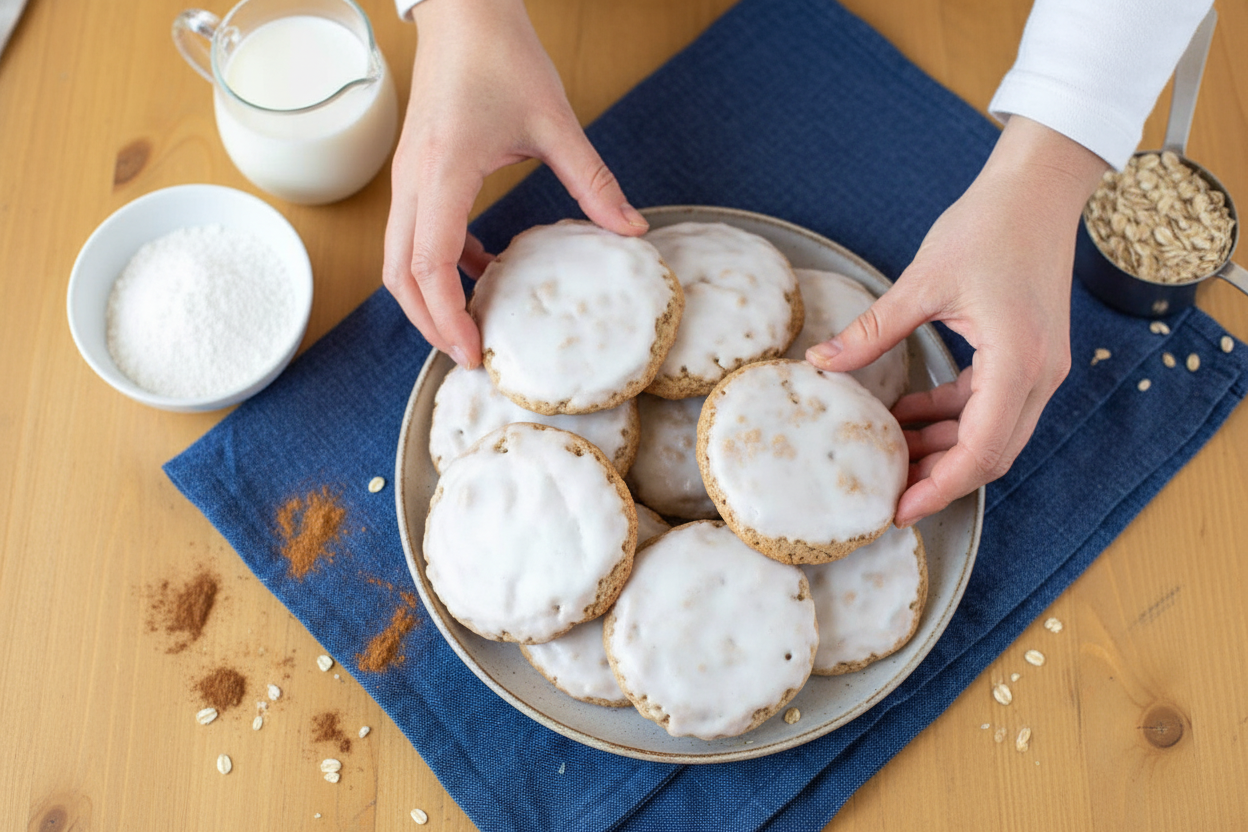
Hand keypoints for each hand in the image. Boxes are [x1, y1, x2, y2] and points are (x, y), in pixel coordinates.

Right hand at [383, 0, 648, 366]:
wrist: (464, 10)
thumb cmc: (502, 55)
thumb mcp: (556, 122)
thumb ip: (593, 182)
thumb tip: (633, 232)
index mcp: (442, 172)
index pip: (429, 265)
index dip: (447, 317)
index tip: (474, 353)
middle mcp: (412, 181)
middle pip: (400, 276)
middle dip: (430, 323)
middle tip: (471, 357)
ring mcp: (406, 178)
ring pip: (399, 259)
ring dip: (429, 298)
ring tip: (472, 327)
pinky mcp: (414, 173)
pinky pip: (414, 234)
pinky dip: (440, 264)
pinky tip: (483, 270)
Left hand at [806, 117, 1107, 525]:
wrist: (1039, 188)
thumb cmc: (989, 225)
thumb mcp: (922, 281)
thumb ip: (872, 330)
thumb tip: (819, 364)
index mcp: (1018, 362)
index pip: (981, 451)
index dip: (939, 488)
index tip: (898, 510)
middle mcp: (1039, 375)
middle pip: (991, 455)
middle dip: (939, 479)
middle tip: (887, 494)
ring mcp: (1041, 368)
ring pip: (992, 434)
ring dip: (944, 448)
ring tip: (889, 456)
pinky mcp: (1031, 356)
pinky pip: (992, 405)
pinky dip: (953, 417)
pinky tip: (909, 416)